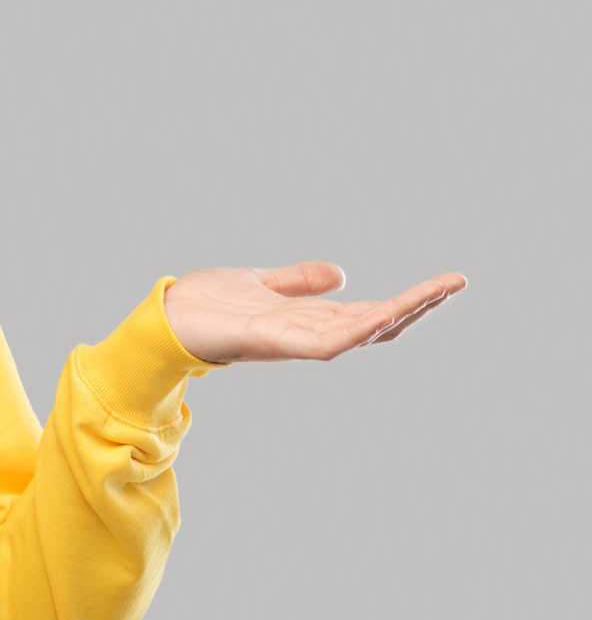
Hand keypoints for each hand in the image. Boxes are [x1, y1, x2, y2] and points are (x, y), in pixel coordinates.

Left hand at [162, 262, 464, 363]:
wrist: (162, 316)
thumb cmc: (208, 304)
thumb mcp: (263, 283)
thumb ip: (299, 282)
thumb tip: (341, 275)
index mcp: (309, 320)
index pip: (371, 312)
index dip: (409, 301)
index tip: (447, 283)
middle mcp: (306, 334)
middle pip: (374, 324)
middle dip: (417, 306)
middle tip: (457, 283)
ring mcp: (290, 341)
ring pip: (356, 334)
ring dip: (397, 314)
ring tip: (434, 294)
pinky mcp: (267, 341)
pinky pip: (319, 343)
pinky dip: (351, 331)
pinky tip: (380, 314)